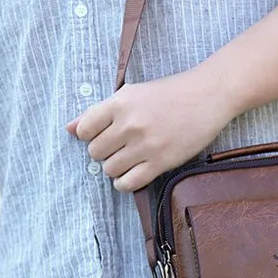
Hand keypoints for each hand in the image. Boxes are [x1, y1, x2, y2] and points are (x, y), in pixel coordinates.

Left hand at [65, 66, 235, 191]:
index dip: (90, 134)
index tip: (104, 133)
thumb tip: (69, 128)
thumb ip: (99, 111)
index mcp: (120, 103)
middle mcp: (130, 124)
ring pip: (110, 169)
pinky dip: (124, 183)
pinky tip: (133, 173)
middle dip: (105, 152)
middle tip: (121, 146)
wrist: (208, 95)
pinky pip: (128, 184)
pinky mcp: (161, 162)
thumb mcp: (132, 93)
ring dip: (116, 167)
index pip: (84, 129)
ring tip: (130, 158)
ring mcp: (145, 145)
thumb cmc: (169, 93)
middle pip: (95, 152)